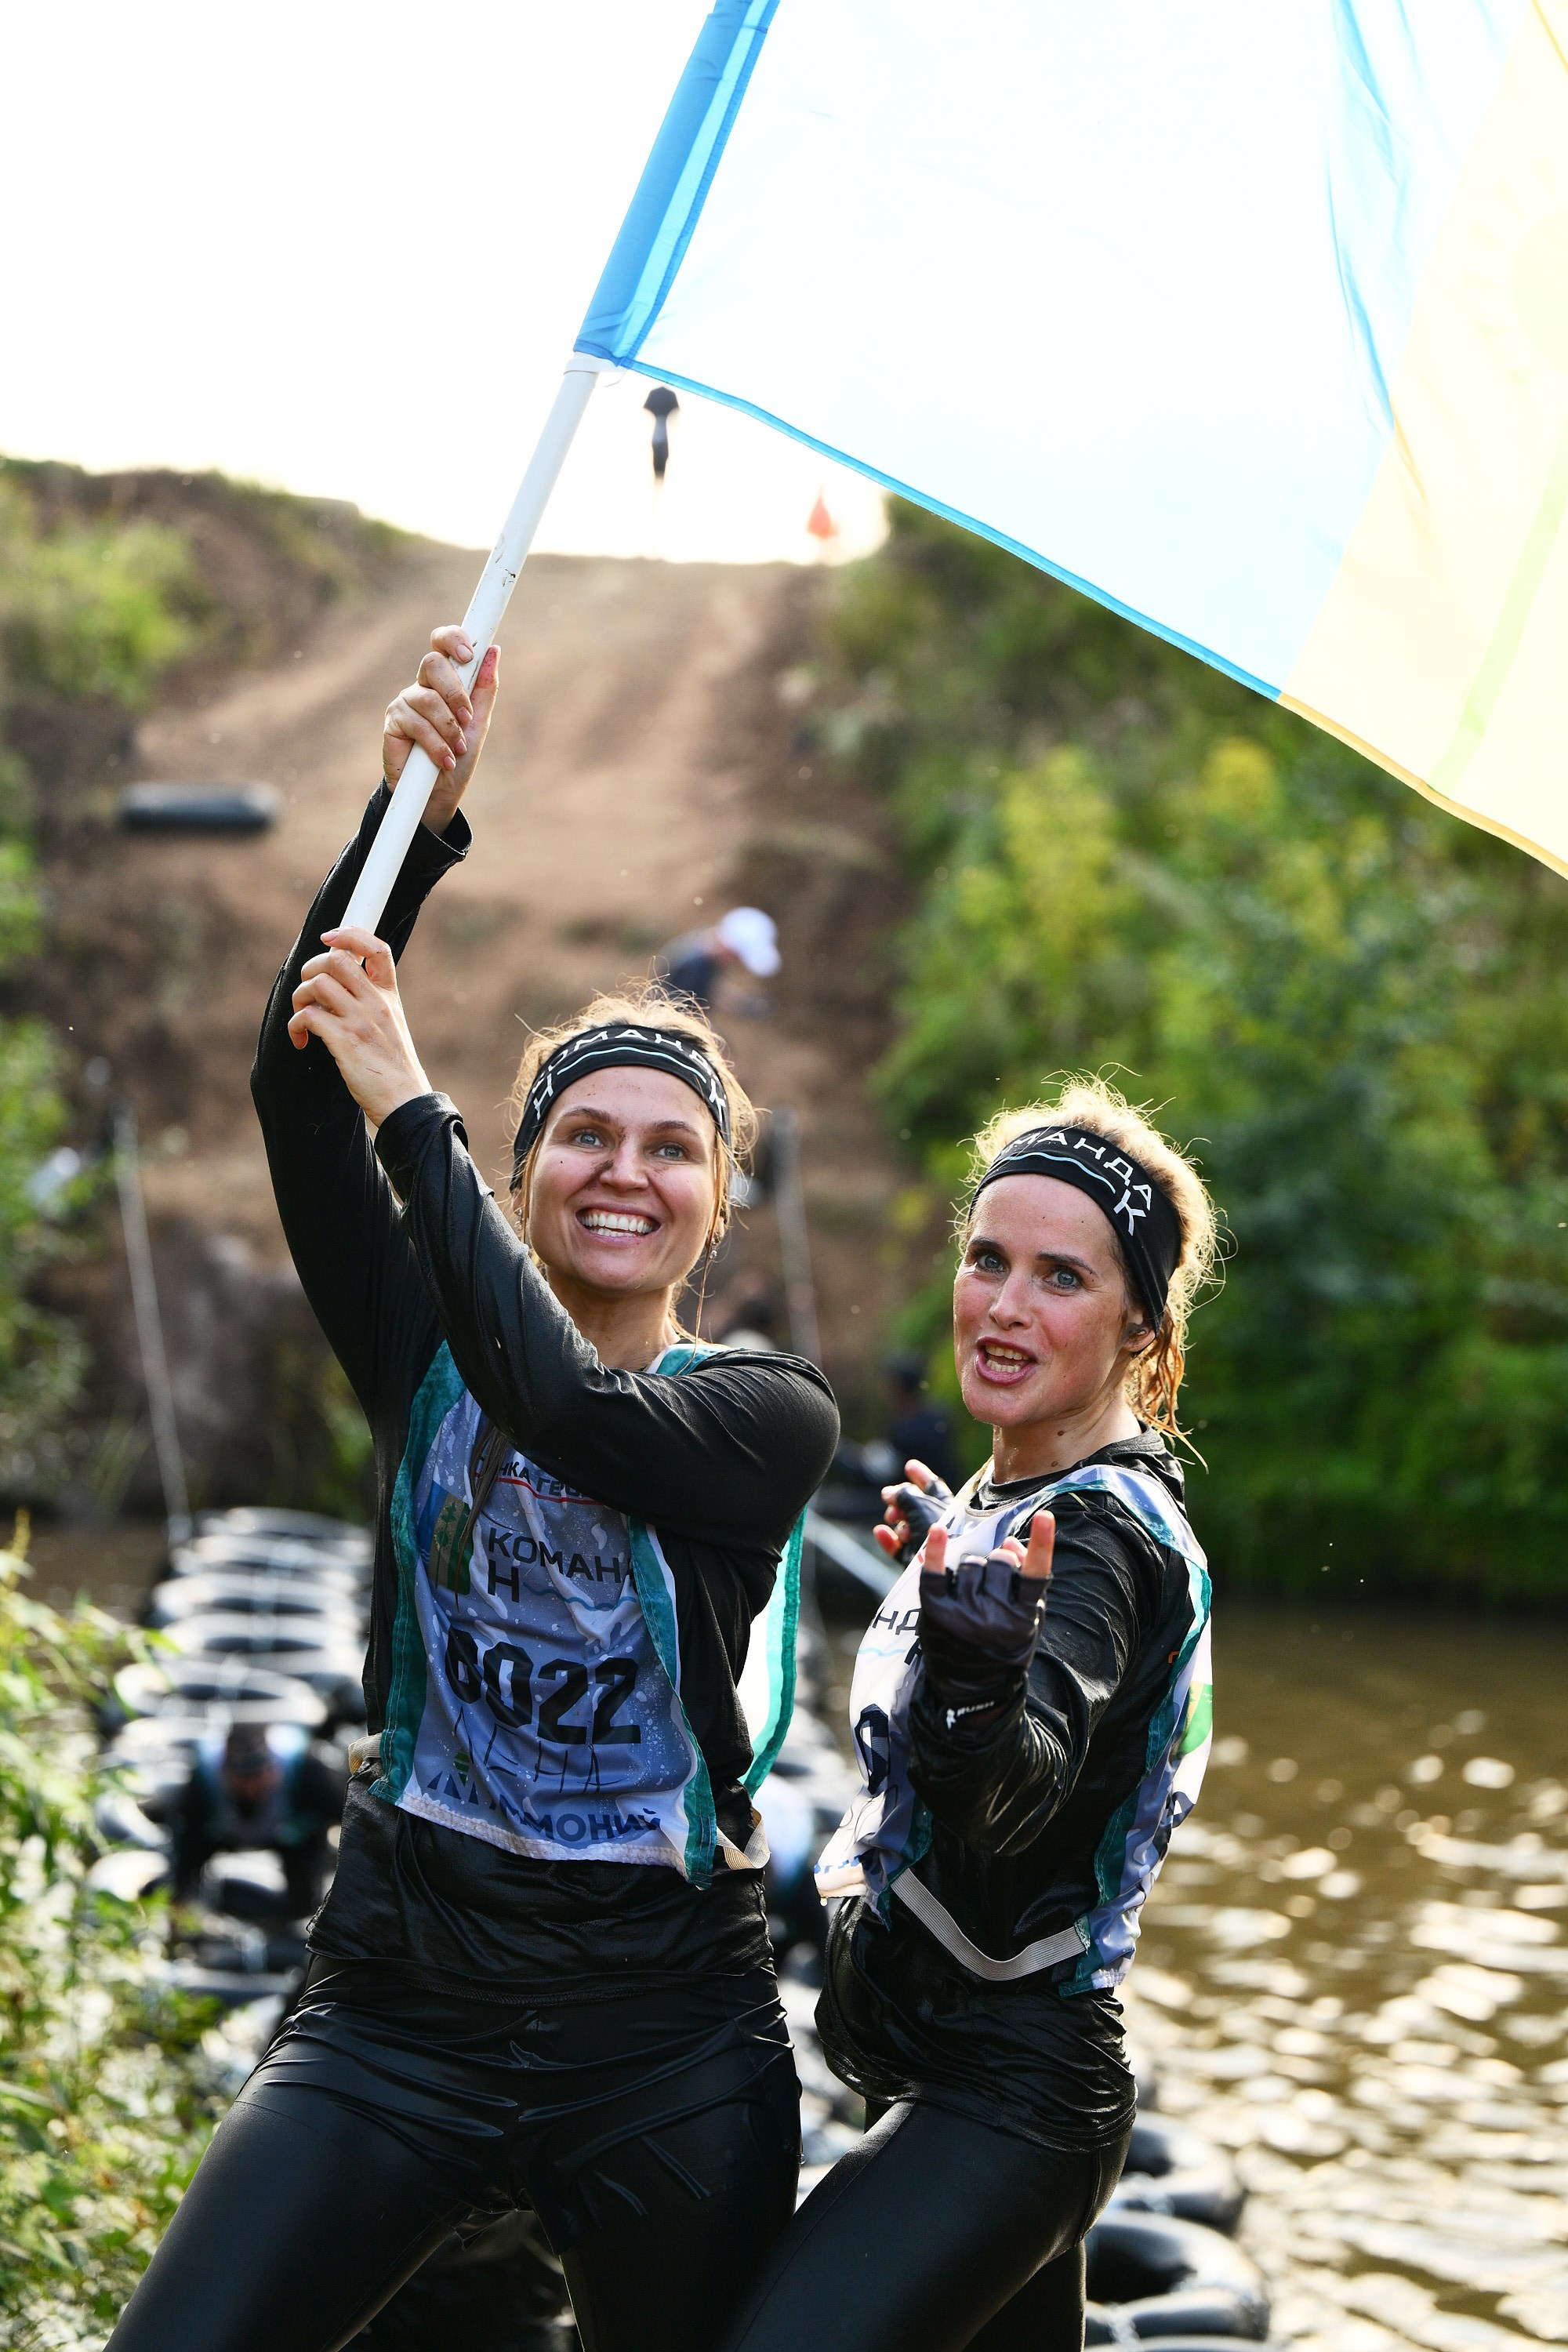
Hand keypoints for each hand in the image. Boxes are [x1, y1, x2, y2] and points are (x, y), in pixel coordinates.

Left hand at [287, 924, 431, 1123]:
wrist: (404, 1102)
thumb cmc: (393, 1069)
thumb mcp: (391, 1027)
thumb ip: (371, 1004)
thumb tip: (334, 988)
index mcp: (389, 996)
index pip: (377, 948)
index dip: (350, 934)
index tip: (329, 938)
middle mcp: (376, 1003)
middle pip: (336, 959)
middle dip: (310, 969)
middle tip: (308, 992)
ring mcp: (361, 1020)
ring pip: (318, 983)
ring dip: (299, 998)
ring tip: (302, 1019)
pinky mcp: (345, 1041)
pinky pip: (308, 1016)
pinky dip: (295, 1025)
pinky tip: (300, 1041)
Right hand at [383, 626, 499, 834]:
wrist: (440, 793)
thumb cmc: (459, 756)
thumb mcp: (478, 723)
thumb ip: (484, 688)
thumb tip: (494, 651)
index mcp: (444, 680)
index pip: (442, 644)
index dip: (453, 639)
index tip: (468, 654)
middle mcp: (422, 686)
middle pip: (432, 663)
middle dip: (455, 691)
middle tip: (466, 718)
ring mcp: (405, 702)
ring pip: (428, 699)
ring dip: (449, 728)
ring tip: (458, 750)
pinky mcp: (392, 723)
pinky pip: (416, 724)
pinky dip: (436, 745)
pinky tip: (444, 761)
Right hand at [873, 1457, 953, 1561]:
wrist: (947, 1573)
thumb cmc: (943, 1535)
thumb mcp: (923, 1507)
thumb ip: (905, 1495)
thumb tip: (889, 1493)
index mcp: (950, 1509)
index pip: (934, 1488)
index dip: (922, 1476)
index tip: (909, 1466)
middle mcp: (939, 1526)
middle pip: (915, 1507)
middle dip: (900, 1501)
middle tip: (890, 1500)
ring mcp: (926, 1544)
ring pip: (904, 1527)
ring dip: (896, 1522)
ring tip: (894, 1521)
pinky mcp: (915, 1562)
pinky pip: (897, 1548)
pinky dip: (888, 1540)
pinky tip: (879, 1532)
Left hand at [917, 1511, 1053, 1726]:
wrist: (972, 1693)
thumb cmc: (1004, 1649)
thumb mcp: (1027, 1623)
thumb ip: (1026, 1583)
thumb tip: (1012, 1542)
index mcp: (1022, 1619)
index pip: (1036, 1576)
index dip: (1042, 1544)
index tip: (1046, 1517)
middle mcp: (994, 1617)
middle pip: (998, 1562)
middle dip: (998, 1565)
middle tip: (993, 1584)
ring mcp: (963, 1615)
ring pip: (970, 1564)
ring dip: (973, 1569)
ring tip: (972, 1592)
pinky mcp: (935, 1614)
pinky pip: (934, 1574)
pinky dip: (935, 1551)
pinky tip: (936, 1531)